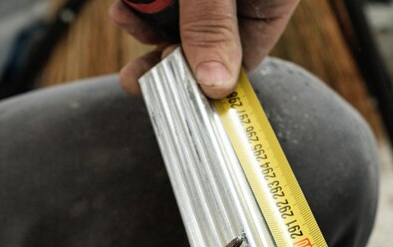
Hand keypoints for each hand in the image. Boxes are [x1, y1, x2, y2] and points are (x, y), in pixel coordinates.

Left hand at [110, 0, 299, 98]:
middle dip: (163, 54)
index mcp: (267, 5)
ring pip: (175, 22)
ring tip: (126, 14)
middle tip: (134, 77)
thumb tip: (216, 86)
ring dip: (147, 22)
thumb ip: (213, 27)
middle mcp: (242, 2)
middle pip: (200, 45)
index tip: (170, 92)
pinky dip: (141, 2)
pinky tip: (126, 4)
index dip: (202, 81)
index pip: (238, 62)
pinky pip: (162, 2)